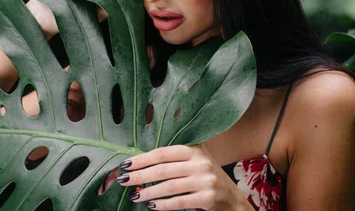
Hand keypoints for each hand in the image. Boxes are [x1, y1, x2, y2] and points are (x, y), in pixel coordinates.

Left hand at [114, 144, 250, 210]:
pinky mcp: (207, 198)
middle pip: (163, 169)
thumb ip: (175, 156)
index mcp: (194, 149)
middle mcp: (201, 162)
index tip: (125, 164)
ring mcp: (205, 180)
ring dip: (149, 192)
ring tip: (135, 195)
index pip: (163, 153)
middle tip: (124, 181)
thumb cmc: (205, 175)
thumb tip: (140, 160)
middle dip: (140, 176)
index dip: (142, 159)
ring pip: (169, 187)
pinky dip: (163, 205)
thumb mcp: (195, 159)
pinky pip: (179, 202)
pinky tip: (151, 206)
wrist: (231, 197)